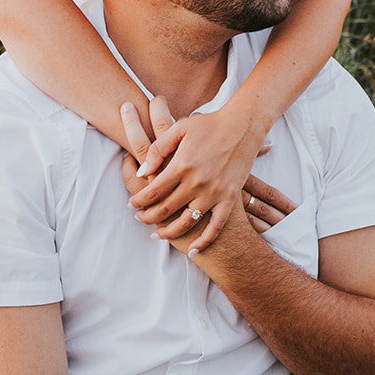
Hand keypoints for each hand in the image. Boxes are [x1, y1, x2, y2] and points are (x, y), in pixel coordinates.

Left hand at [120, 101, 294, 257]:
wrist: (243, 127)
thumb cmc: (209, 124)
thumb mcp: (179, 129)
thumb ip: (157, 150)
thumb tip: (140, 172)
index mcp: (182, 165)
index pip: (153, 191)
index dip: (139, 200)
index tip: (132, 204)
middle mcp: (196, 183)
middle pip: (165, 209)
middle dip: (148, 217)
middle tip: (139, 218)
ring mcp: (214, 194)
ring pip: (186, 223)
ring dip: (168, 232)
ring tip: (157, 234)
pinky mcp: (229, 199)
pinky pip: (215, 228)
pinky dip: (203, 242)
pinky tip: (192, 250)